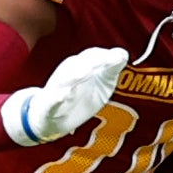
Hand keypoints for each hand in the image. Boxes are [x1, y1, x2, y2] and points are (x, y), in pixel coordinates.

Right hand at [3, 47, 128, 145]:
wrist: (49, 120)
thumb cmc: (79, 97)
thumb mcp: (101, 84)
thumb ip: (111, 68)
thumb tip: (123, 53)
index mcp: (80, 67)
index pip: (92, 56)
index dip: (105, 56)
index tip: (119, 58)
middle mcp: (67, 74)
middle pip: (79, 64)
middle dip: (92, 61)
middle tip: (107, 59)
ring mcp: (57, 90)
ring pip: (65, 80)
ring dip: (75, 75)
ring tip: (87, 71)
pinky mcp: (49, 107)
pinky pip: (52, 101)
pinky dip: (57, 98)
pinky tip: (64, 95)